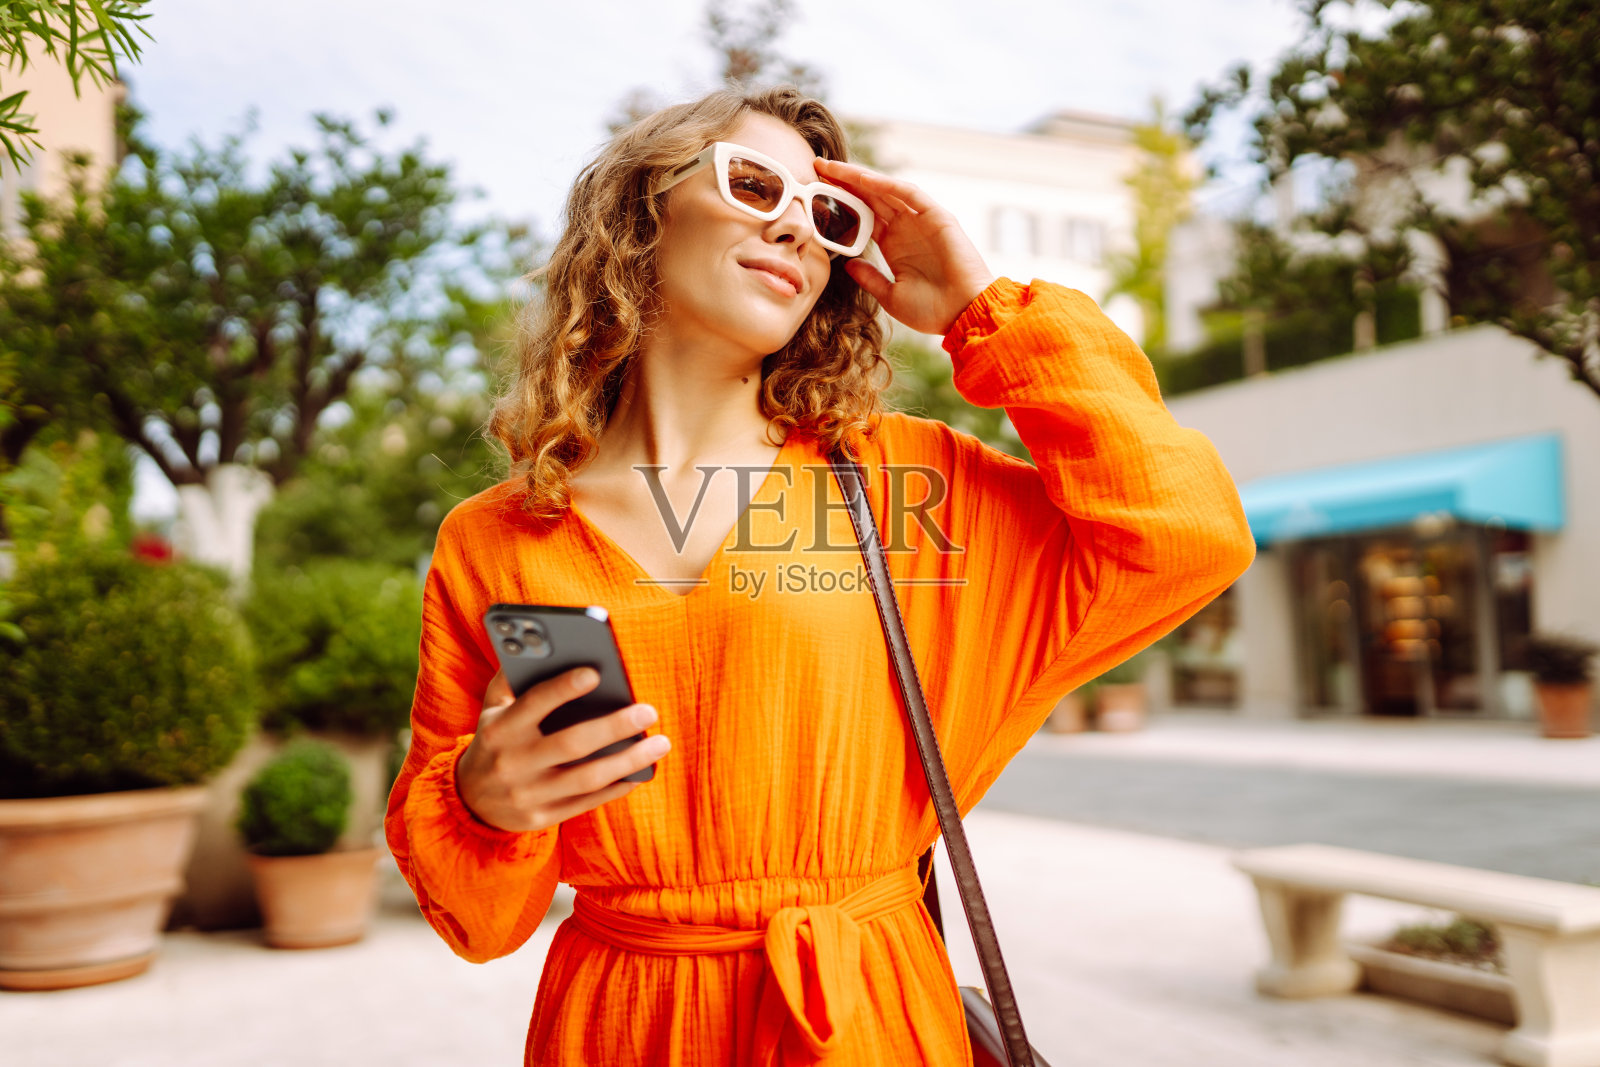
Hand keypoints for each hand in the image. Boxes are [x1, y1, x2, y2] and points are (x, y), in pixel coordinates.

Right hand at [455, 666, 669, 833]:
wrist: (469, 801)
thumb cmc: (494, 740)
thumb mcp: (492, 708)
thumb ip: (513, 678)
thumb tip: (545, 645)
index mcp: (499, 728)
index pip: (534, 703)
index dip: (563, 688)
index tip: (596, 672)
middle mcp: (512, 762)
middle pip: (571, 743)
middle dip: (614, 727)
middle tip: (648, 711)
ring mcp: (528, 794)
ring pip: (587, 777)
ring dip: (629, 760)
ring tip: (660, 743)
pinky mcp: (542, 818)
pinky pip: (587, 802)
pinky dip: (617, 787)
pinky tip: (641, 772)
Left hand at [813, 157, 995, 335]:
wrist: (964, 316)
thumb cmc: (932, 311)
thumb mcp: (890, 296)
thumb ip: (870, 278)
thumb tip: (847, 264)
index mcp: (894, 244)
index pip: (863, 215)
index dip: (841, 201)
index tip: (815, 192)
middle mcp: (906, 228)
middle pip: (870, 197)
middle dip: (844, 181)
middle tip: (816, 167)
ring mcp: (922, 221)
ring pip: (886, 190)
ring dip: (860, 177)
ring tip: (833, 168)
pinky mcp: (938, 218)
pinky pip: (910, 195)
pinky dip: (888, 185)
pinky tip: (864, 179)